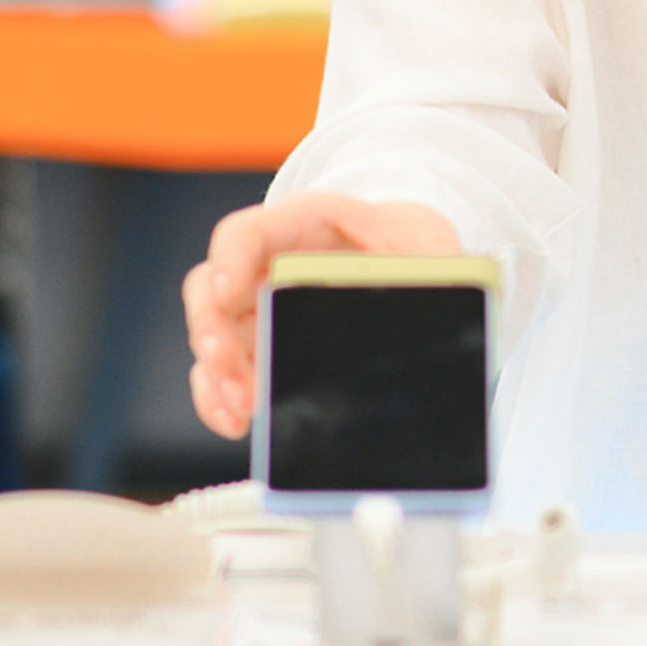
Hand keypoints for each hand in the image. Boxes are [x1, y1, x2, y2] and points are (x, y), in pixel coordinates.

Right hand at [182, 192, 458, 438]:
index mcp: (306, 224)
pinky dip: (221, 398)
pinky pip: (224, 371)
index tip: (228, 292)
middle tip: (225, 362)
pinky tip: (236, 422)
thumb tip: (434, 312)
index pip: (247, 232)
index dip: (230, 259)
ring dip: (216, 374)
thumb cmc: (414, 243)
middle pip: (212, 288)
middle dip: (212, 329)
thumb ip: (432, 271)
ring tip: (240, 407)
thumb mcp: (431, 246)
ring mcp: (259, 306)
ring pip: (212, 334)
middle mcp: (268, 264)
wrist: (413, 255)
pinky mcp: (261, 345)